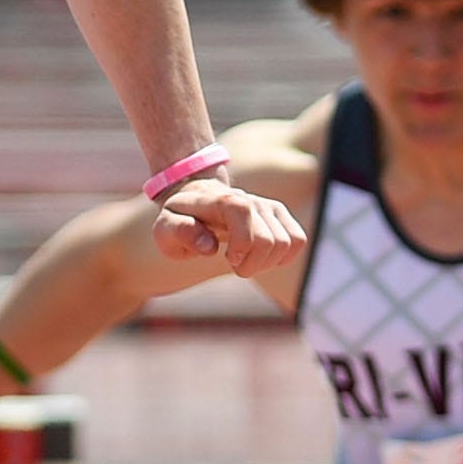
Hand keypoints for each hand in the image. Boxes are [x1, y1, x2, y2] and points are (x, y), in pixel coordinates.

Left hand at [149, 179, 306, 274]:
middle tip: (233, 264)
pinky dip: (282, 257)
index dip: (242, 241)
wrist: (195, 201)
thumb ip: (180, 233)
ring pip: (286, 243)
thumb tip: (209, 247)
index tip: (230, 258)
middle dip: (251, 264)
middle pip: (268, 238)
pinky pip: (298, 240)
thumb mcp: (164, 229)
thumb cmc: (178, 219)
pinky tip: (262, 258)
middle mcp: (248, 199)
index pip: (242, 211)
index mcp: (219, 200)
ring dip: (266, 263)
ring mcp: (266, 205)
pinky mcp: (278, 214)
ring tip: (245, 261)